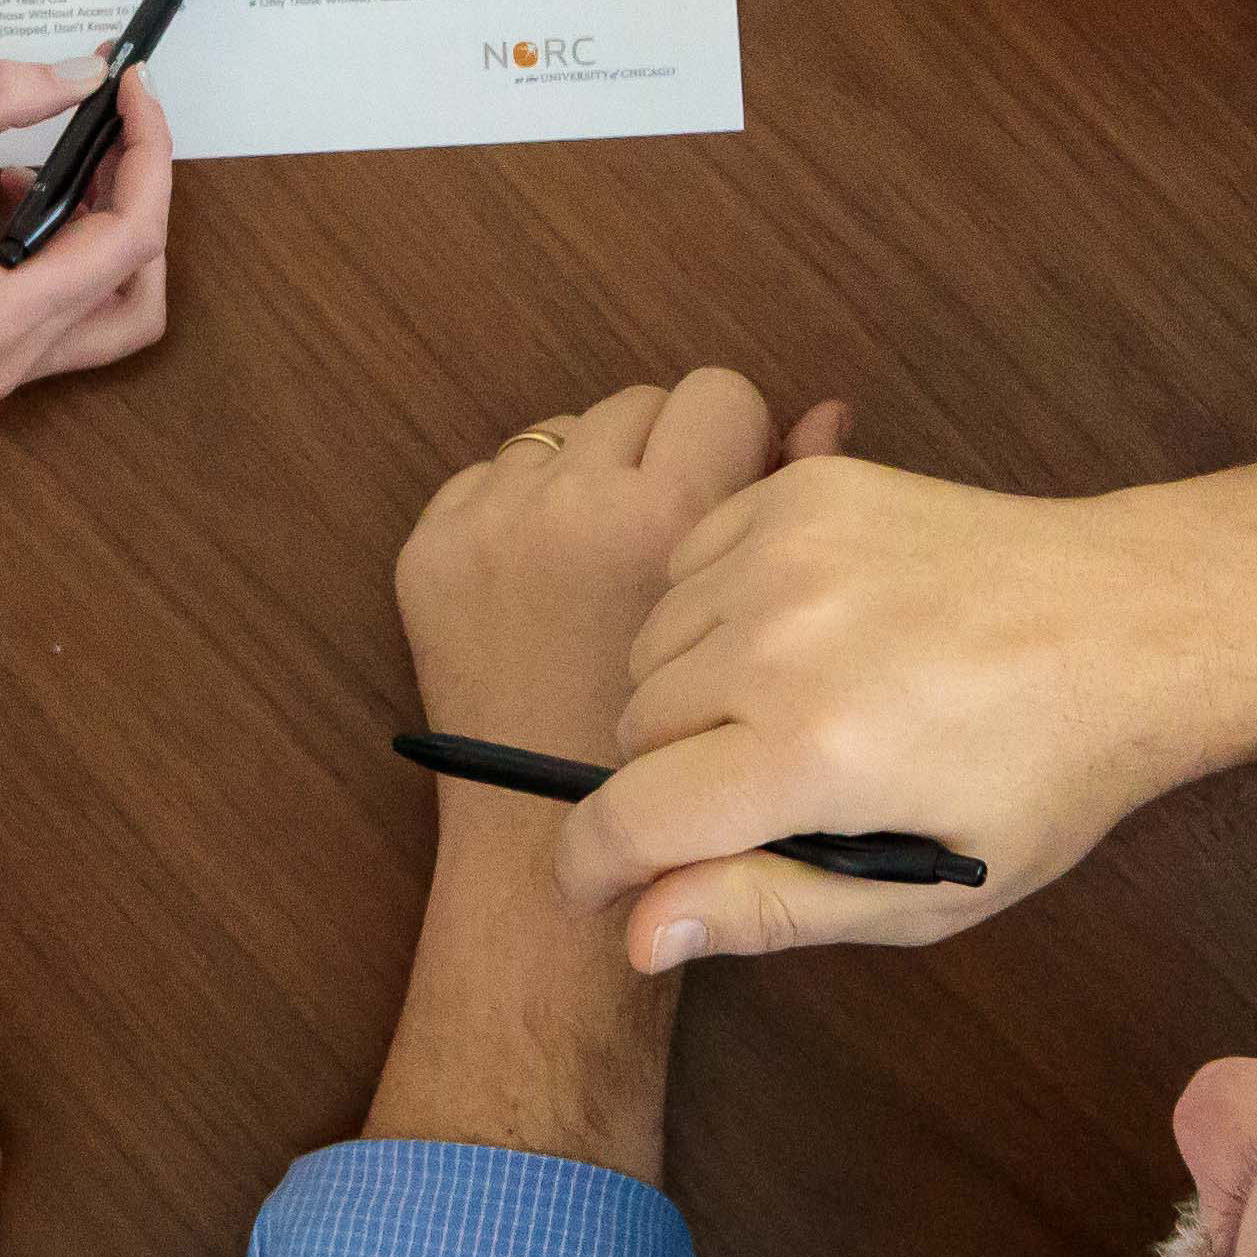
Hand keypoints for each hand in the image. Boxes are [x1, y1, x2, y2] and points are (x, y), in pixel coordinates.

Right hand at [0, 61, 170, 398]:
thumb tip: (80, 73)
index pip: (127, 240)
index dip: (147, 153)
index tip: (132, 90)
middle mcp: (5, 362)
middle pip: (137, 294)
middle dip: (143, 203)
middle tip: (117, 130)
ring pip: (107, 317)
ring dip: (110, 237)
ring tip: (72, 159)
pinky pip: (55, 319)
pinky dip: (64, 257)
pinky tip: (12, 191)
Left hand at [393, 371, 848, 757]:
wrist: (559, 860)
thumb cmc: (701, 777)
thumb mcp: (797, 648)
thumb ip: (805, 510)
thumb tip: (823, 409)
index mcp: (677, 522)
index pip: (718, 396)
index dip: (736, 446)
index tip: (736, 505)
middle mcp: (578, 509)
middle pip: (637, 405)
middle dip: (661, 462)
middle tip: (672, 554)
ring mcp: (493, 530)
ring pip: (562, 436)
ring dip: (592, 484)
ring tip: (616, 577)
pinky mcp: (434, 557)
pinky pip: (490, 477)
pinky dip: (523, 515)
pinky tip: (556, 591)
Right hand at [573, 465, 1229, 962]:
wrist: (1131, 620)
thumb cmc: (1040, 771)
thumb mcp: (930, 888)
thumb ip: (772, 907)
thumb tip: (640, 935)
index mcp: (814, 752)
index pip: (626, 817)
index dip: (593, 868)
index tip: (597, 888)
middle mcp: (782, 639)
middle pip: (634, 729)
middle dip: (674, 777)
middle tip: (768, 791)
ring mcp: (788, 549)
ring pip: (652, 644)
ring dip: (692, 689)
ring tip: (789, 709)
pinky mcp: (803, 490)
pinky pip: (690, 561)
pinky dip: (716, 607)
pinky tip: (798, 633)